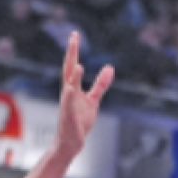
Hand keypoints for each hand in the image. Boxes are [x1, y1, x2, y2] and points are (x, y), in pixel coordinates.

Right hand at [54, 32, 114, 156]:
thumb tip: (110, 68)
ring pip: (69, 86)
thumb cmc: (79, 121)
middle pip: (69, 69)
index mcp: (73, 88)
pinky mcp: (68, 115)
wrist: (71, 142)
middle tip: (73, 37)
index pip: (72, 65)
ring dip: (73, 75)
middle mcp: (68, 92)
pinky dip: (70, 95)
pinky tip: (71, 88)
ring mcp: (67, 103)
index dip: (73, 50)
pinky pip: (69, 104)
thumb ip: (100, 84)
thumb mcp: (93, 99)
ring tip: (78, 64)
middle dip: (71, 54)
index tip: (74, 35)